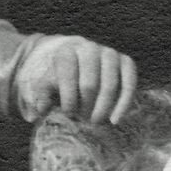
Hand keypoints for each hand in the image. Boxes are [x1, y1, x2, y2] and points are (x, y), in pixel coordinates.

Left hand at [16, 35, 138, 123]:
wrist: (78, 66)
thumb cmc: (61, 80)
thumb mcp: (47, 85)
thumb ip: (42, 95)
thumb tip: (41, 109)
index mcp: (67, 51)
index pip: (67, 74)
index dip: (68, 98)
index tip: (68, 114)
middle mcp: (89, 48)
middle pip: (90, 84)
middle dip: (85, 105)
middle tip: (82, 119)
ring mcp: (110, 53)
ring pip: (111, 84)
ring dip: (103, 108)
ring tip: (95, 122)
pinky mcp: (126, 62)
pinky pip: (129, 83)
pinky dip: (123, 104)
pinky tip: (115, 121)